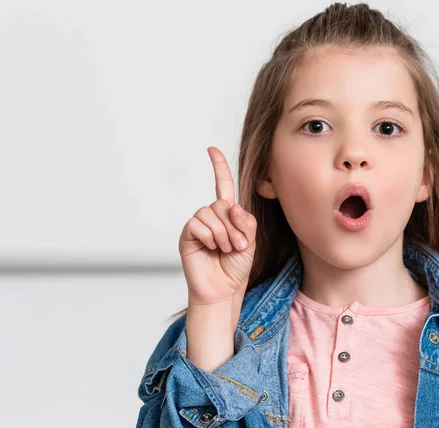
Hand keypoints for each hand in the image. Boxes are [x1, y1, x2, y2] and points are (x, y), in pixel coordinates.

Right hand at [178, 146, 256, 305]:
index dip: (218, 167)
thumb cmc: (236, 267)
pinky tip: (212, 248)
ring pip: (210, 212)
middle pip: (222, 203)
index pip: (222, 185)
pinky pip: (197, 224)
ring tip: (225, 249)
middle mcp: (211, 216)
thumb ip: (245, 221)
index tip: (211, 149)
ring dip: (222, 233)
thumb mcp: (250, 240)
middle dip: (234, 226)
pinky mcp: (187, 235)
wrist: (224, 290)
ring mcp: (198, 225)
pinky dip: (209, 236)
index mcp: (228, 214)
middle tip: (237, 246)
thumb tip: (231, 206)